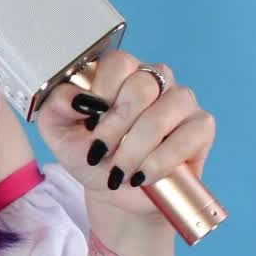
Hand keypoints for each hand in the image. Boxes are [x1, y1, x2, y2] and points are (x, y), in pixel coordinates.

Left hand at [34, 50, 214, 220]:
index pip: (118, 62)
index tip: (89, 123)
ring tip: (120, 171)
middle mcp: (155, 80)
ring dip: (136, 147)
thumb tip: (71, 96)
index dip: (101, 93)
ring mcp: (181, 101)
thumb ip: (55, 109)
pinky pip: (189, 134)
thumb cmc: (92, 157)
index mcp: (121, 74)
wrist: (117, 193)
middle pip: (142, 85)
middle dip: (116, 126)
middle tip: (100, 152)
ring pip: (165, 111)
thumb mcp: (61, 136)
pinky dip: (160, 160)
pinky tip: (142, 175)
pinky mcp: (200, 127)